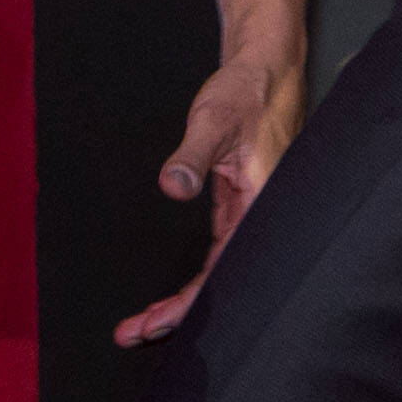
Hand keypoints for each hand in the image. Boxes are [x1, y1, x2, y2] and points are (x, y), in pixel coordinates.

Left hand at [114, 48, 306, 345]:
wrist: (265, 68)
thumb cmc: (248, 92)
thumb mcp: (214, 120)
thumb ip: (192, 155)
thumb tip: (173, 185)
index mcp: (264, 203)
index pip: (225, 271)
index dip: (190, 303)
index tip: (155, 323)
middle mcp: (261, 215)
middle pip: (222, 281)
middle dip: (180, 312)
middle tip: (135, 333)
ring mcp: (251, 212)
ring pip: (219, 270)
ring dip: (186, 297)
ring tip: (146, 322)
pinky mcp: (241, 203)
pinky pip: (219, 250)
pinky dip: (198, 273)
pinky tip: (177, 291)